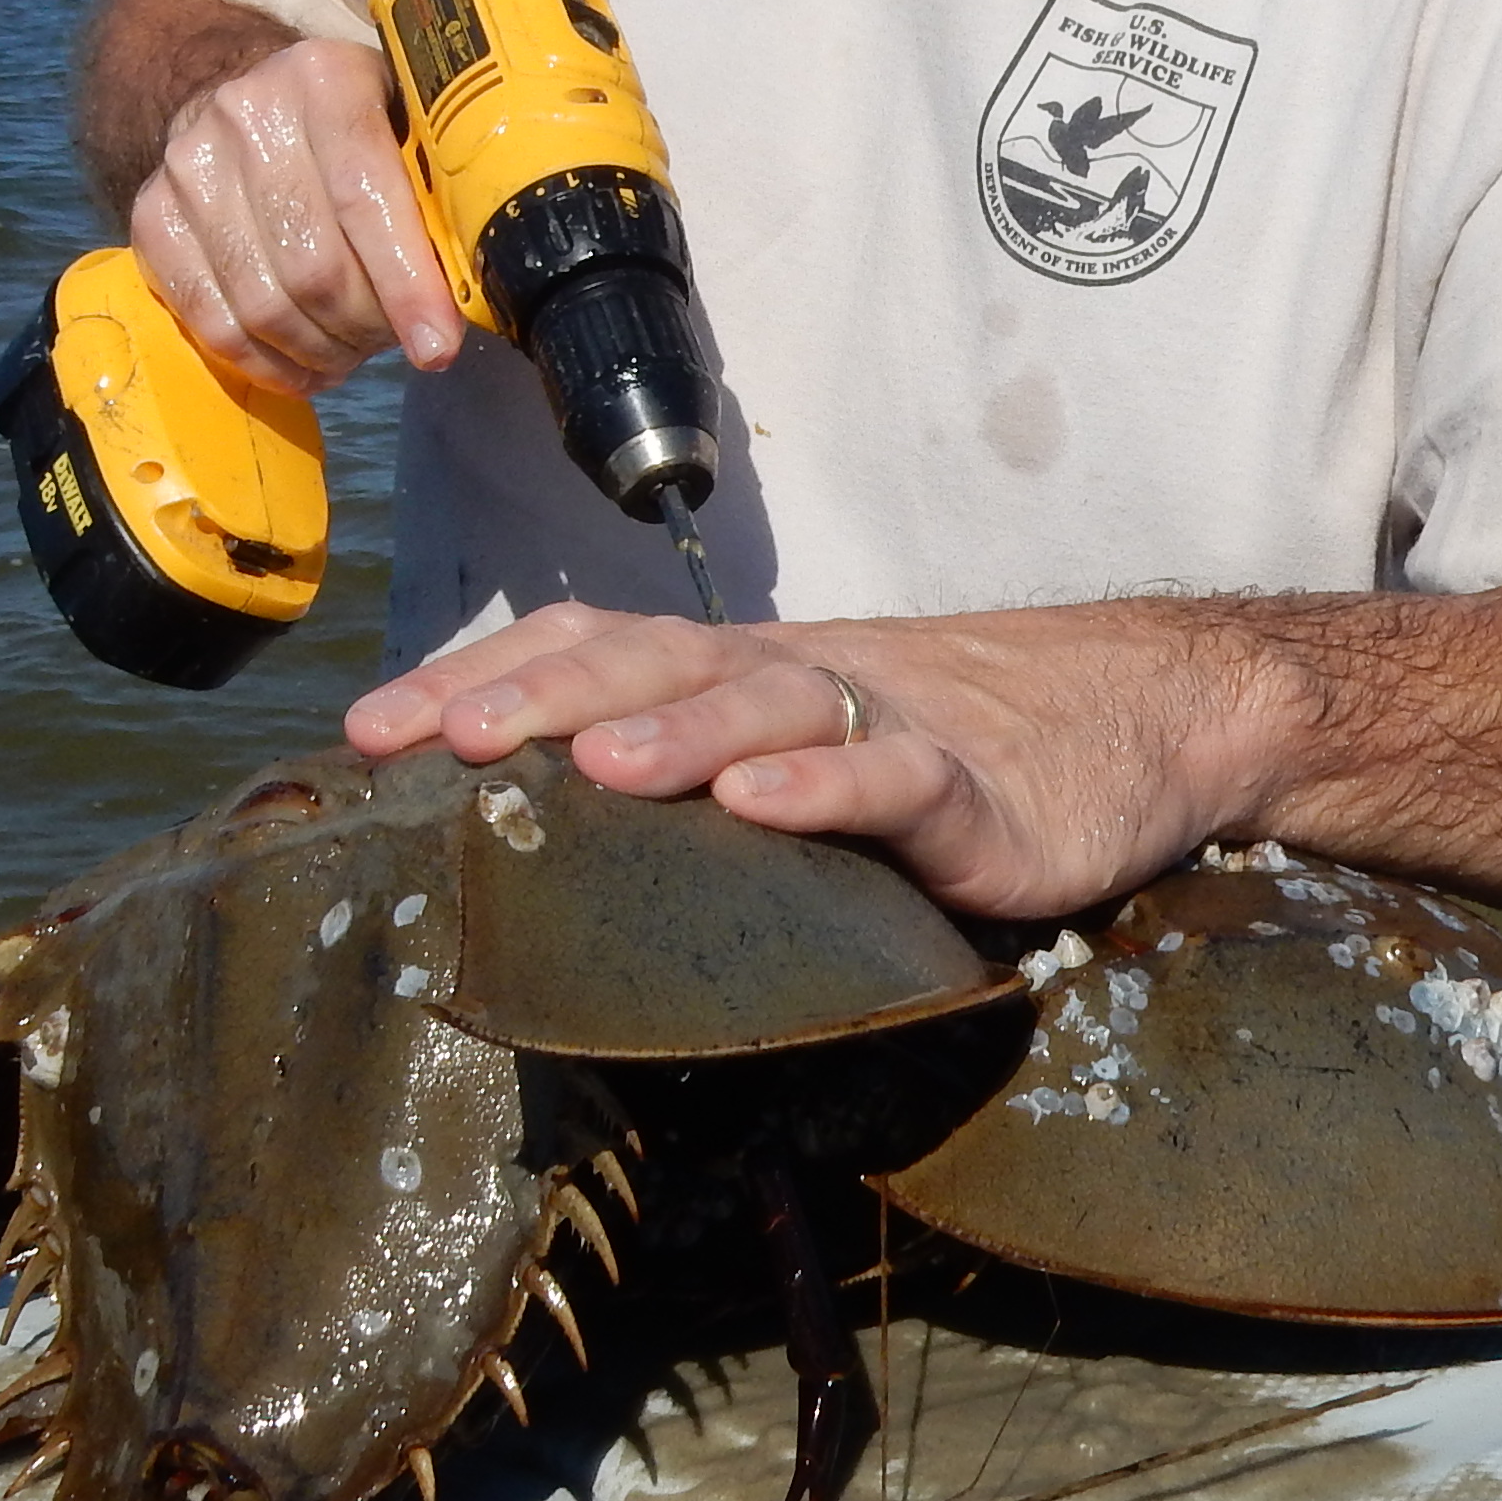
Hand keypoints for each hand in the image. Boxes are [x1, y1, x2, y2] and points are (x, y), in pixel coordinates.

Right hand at [129, 36, 464, 390]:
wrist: (250, 92)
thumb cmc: (355, 121)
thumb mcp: (405, 119)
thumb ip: (435, 186)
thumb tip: (470, 288)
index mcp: (325, 78)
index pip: (365, 198)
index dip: (405, 284)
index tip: (437, 347)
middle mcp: (246, 113)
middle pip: (313, 267)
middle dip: (365, 327)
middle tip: (392, 341)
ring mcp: (188, 165)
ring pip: (263, 305)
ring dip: (319, 352)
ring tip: (349, 353)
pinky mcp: (151, 215)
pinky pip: (209, 321)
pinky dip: (263, 363)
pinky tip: (300, 364)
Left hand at [343, 599, 1269, 921]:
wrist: (1135, 716)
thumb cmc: (949, 749)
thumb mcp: (800, 756)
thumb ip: (696, 785)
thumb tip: (533, 849)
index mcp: (733, 675)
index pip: (585, 651)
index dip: (477, 681)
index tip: (366, 735)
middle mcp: (791, 680)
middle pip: (649, 660)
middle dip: (535, 694)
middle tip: (441, 739)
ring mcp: (883, 726)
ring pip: (764, 702)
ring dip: (672, 726)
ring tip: (593, 761)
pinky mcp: (971, 791)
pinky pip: (891, 777)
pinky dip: (823, 784)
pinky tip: (763, 802)